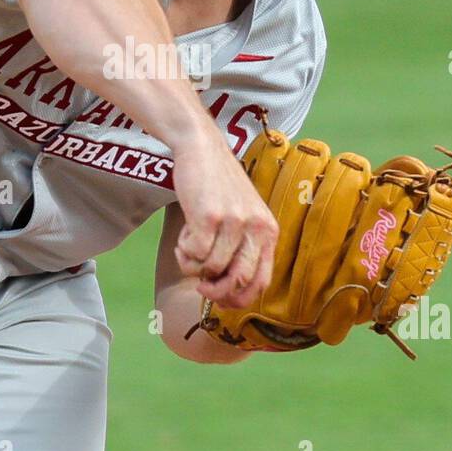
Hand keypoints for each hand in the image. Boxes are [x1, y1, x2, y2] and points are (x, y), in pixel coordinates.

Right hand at [170, 127, 277, 309]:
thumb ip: (243, 247)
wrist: (202, 149)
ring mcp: (234, 223)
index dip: (240, 299)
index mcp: (268, 231)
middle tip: (200, 284)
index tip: (222, 301)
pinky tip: (182, 238)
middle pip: (238, 281)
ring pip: (211, 268)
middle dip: (215, 291)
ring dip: (193, 265)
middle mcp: (256, 228)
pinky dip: (184, 252)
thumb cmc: (219, 185)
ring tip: (188, 246)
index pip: (261, 281)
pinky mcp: (209, 217)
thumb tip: (229, 290)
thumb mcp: (244, 215)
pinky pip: (195, 254)